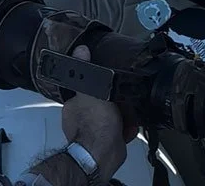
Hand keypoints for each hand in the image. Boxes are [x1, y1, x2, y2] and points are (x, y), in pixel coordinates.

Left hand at [61, 46, 137, 182]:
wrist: (103, 155)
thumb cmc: (92, 124)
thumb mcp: (90, 89)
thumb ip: (86, 71)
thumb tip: (80, 50)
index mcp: (74, 105)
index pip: (87, 89)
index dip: (99, 86)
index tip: (109, 85)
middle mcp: (83, 118)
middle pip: (102, 102)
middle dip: (114, 101)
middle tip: (122, 100)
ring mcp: (95, 130)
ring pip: (113, 115)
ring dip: (123, 114)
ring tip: (128, 113)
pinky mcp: (109, 141)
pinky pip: (120, 129)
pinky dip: (126, 127)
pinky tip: (130, 125)